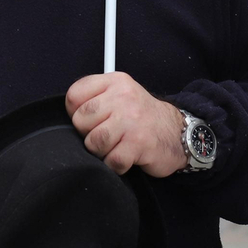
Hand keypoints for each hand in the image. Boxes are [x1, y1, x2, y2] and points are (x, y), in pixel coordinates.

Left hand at [66, 72, 186, 176]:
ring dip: (102, 151)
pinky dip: (115, 165)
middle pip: (80, 121)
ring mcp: (131, 120)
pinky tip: (126, 157)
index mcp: (114, 82)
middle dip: (88, 134)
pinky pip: (111, 160)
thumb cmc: (143, 117)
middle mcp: (123, 97)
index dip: (75, 113)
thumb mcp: (121, 94)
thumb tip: (69, 114)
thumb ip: (96, 97)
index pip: (74, 95)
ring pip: (93, 142)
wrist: (178, 132)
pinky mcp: (139, 143)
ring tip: (116, 146)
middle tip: (107, 135)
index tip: (90, 120)